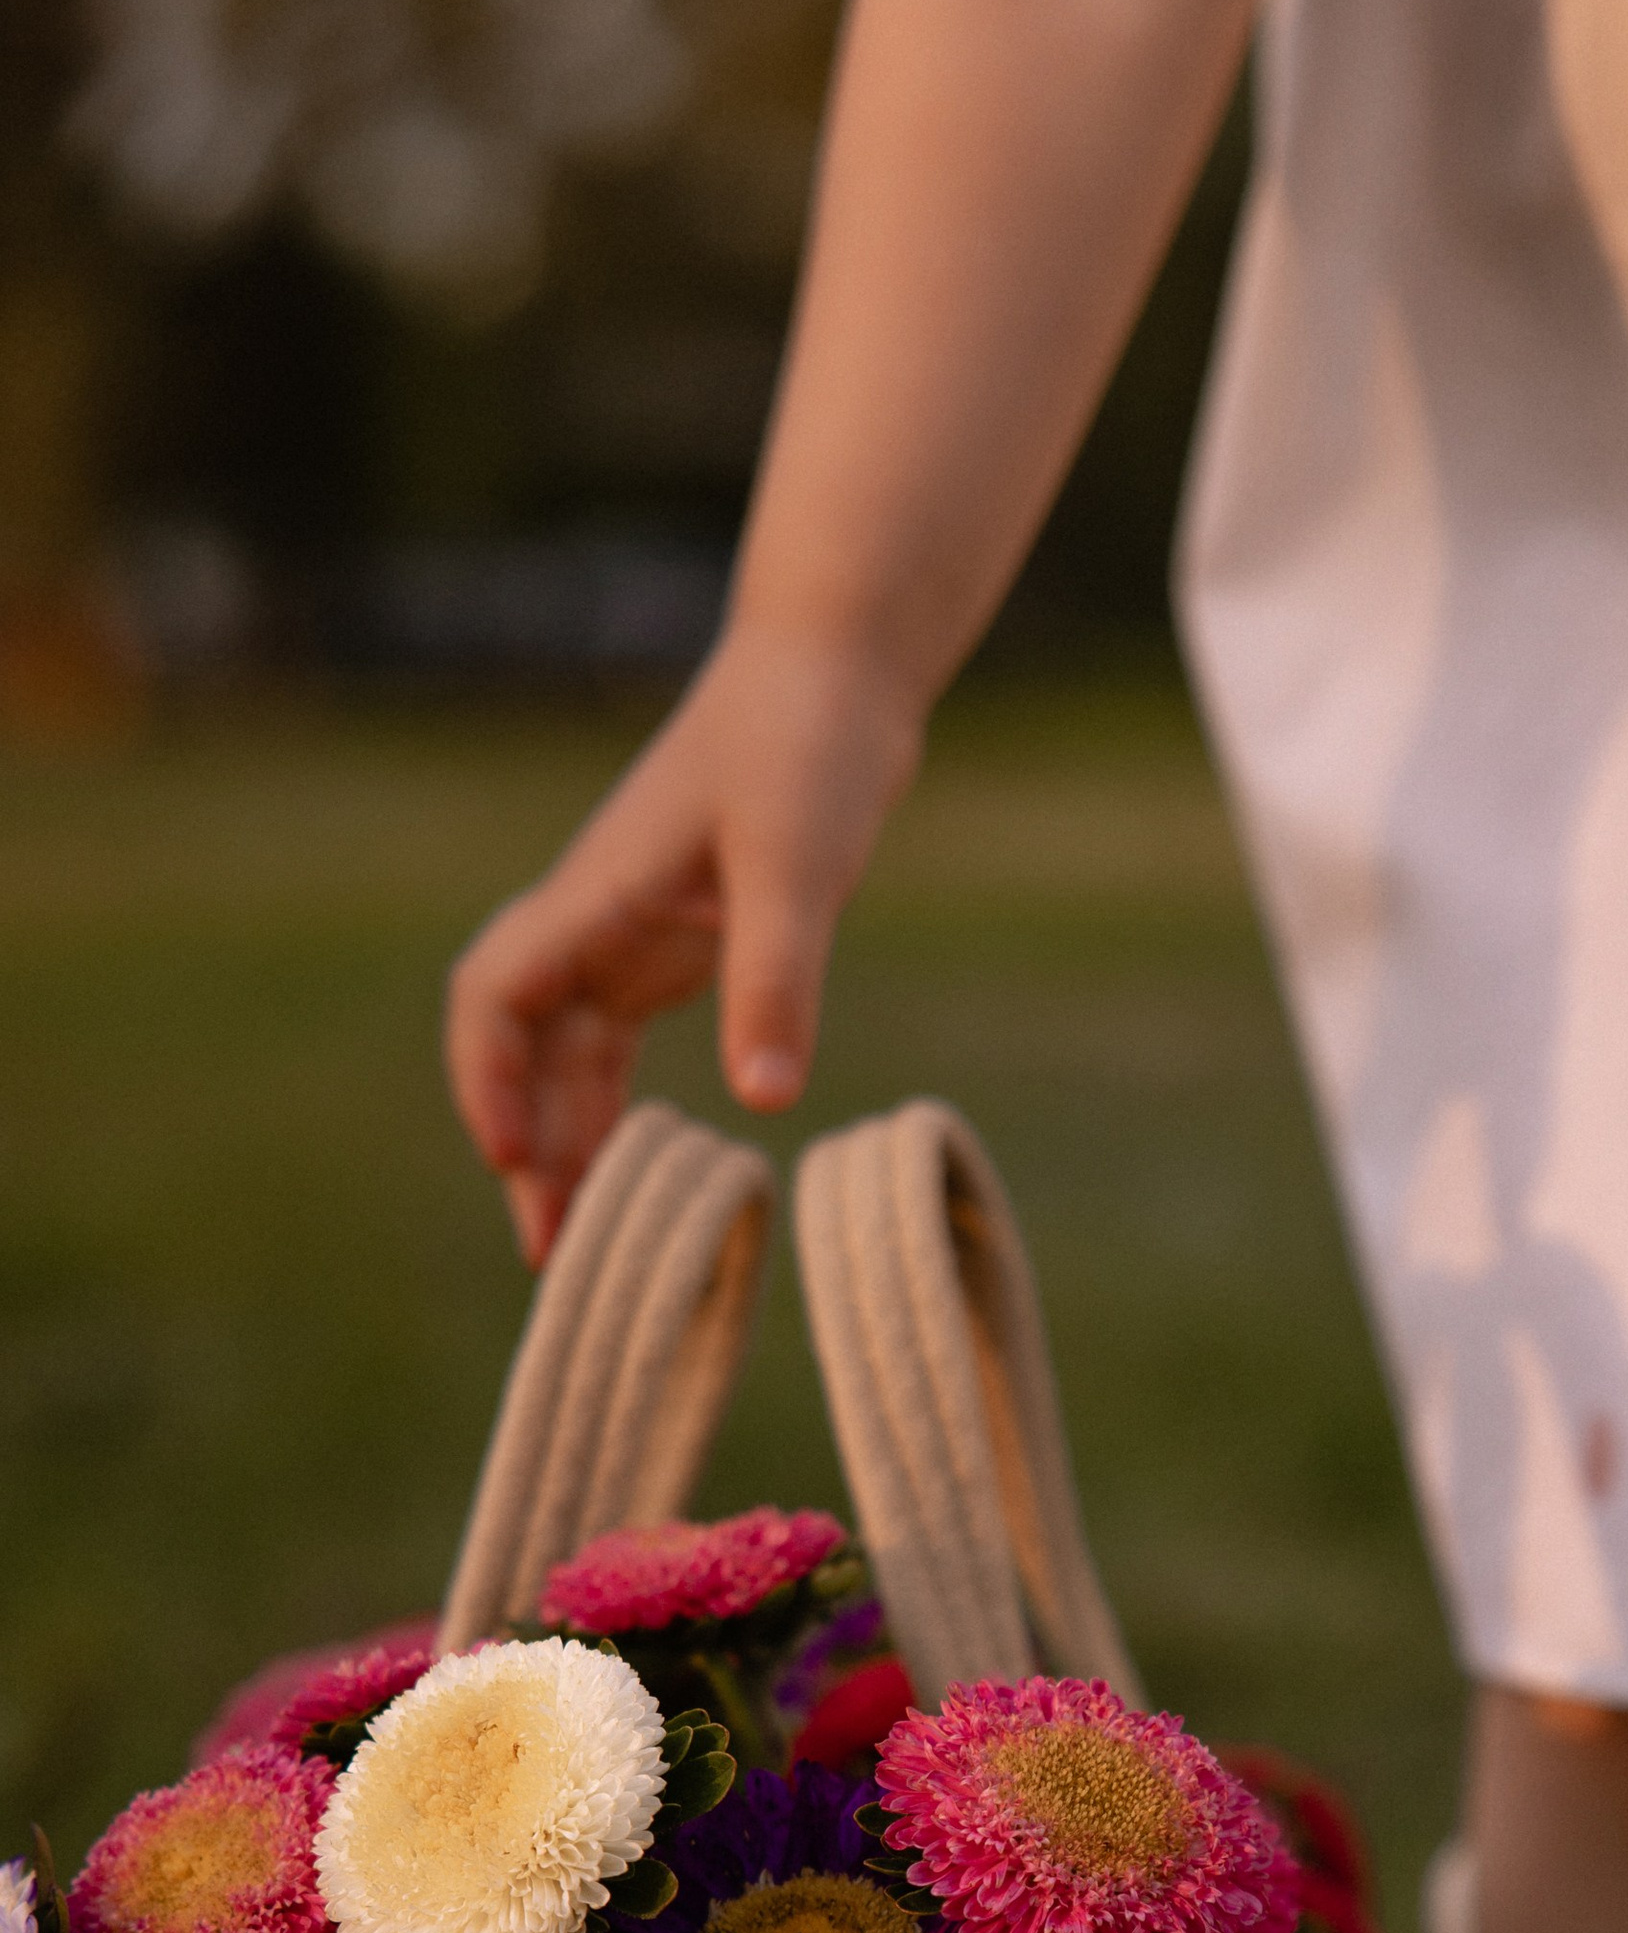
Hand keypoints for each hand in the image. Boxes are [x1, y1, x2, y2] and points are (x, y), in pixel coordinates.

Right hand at [443, 621, 921, 1260]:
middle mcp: (596, 921)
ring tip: (585, 1242)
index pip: (494, 998)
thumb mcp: (798, 864)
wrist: (834, 674)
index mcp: (597, 898)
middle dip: (528, 1149)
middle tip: (555, 1258)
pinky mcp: (678, 941)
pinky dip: (614, 1106)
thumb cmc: (807, 745)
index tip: (515, 1160)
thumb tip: (767, 1101)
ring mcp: (631, 933)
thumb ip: (779, 977)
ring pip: (568, 1057)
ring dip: (568, 1142)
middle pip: (524, 1051)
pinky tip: (638, 1171)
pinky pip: (616, 1042)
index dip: (489, 1081)